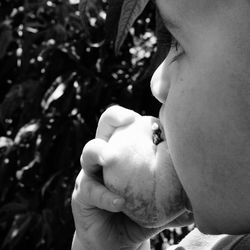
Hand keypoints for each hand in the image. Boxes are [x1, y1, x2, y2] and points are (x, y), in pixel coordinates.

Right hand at [72, 106, 163, 249]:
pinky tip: (118, 202)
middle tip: (127, 120)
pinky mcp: (81, 195)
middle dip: (113, 118)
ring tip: (109, 156)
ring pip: (88, 153)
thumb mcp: (159, 201)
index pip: (127, 126)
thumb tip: (200, 194)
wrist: (117, 240)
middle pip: (104, 127)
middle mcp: (105, 157)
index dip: (135, 116)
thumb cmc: (140, 214)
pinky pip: (90, 190)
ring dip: (99, 152)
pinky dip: (104, 196)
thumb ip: (175, 194)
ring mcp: (90, 173)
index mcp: (123, 151)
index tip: (152, 118)